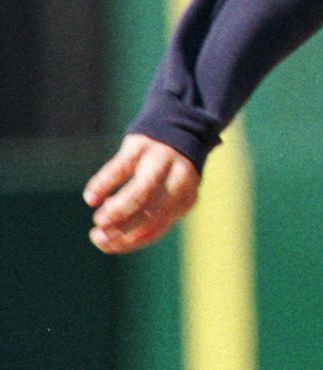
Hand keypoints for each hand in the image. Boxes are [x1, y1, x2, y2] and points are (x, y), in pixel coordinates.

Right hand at [84, 134, 199, 253]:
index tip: (106, 245)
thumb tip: (112, 238)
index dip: (129, 241)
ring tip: (99, 221)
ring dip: (119, 211)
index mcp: (185, 199)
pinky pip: (121, 167)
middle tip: (98, 237)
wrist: (178, 124)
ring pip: (142, 191)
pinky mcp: (141, 145)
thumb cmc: (166, 169)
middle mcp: (178, 180)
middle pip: (152, 213)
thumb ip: (146, 214)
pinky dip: (104, 184)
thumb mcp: (167, 193)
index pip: (157, 228)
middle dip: (124, 230)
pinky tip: (91, 198)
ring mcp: (160, 161)